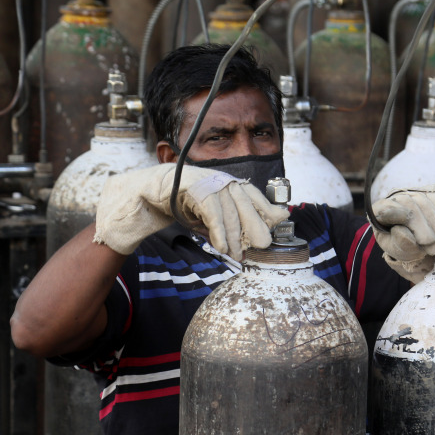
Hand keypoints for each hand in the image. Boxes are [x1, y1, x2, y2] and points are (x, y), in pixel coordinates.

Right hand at [92, 163, 289, 258]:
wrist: (151, 193)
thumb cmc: (186, 205)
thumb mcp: (214, 216)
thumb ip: (234, 224)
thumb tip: (259, 238)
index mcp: (229, 184)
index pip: (255, 195)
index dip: (269, 208)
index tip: (283, 219)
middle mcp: (222, 180)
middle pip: (246, 203)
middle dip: (256, 226)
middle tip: (263, 246)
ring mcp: (208, 182)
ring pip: (229, 210)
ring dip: (233, 236)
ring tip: (236, 254)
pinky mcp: (194, 189)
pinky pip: (211, 212)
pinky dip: (218, 231)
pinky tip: (220, 246)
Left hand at [371, 183, 434, 282]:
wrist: (421, 243)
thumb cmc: (405, 245)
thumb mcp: (398, 250)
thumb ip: (400, 242)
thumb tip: (403, 231)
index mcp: (381, 210)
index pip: (385, 207)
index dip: (393, 214)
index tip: (398, 227)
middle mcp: (398, 196)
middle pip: (410, 205)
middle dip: (422, 229)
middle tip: (430, 249)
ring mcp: (418, 191)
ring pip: (429, 203)